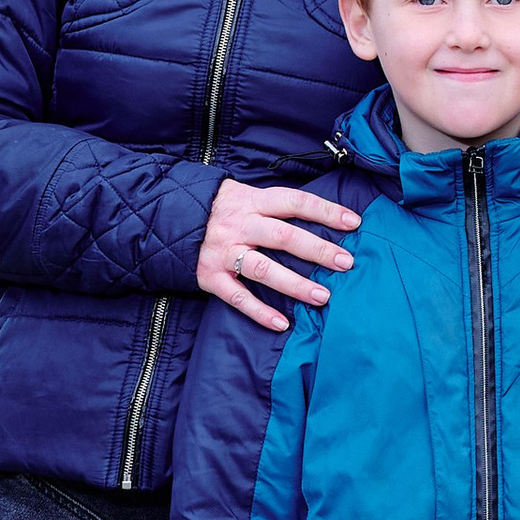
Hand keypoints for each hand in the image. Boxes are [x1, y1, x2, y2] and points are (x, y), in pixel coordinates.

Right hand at [198, 175, 360, 331]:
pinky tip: (283, 324)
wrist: (166, 216)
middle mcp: (239, 224)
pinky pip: (238, 297)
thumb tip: (322, 216)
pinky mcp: (210, 276)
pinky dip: (260, 312)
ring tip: (324, 297)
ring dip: (295, 284)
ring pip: (263, 269)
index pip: (294, 202)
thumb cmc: (220, 208)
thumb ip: (275, 206)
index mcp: (251, 201)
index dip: (325, 211)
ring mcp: (223, 251)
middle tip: (346, 263)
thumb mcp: (245, 195)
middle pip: (283, 236)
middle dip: (318, 250)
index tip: (354, 223)